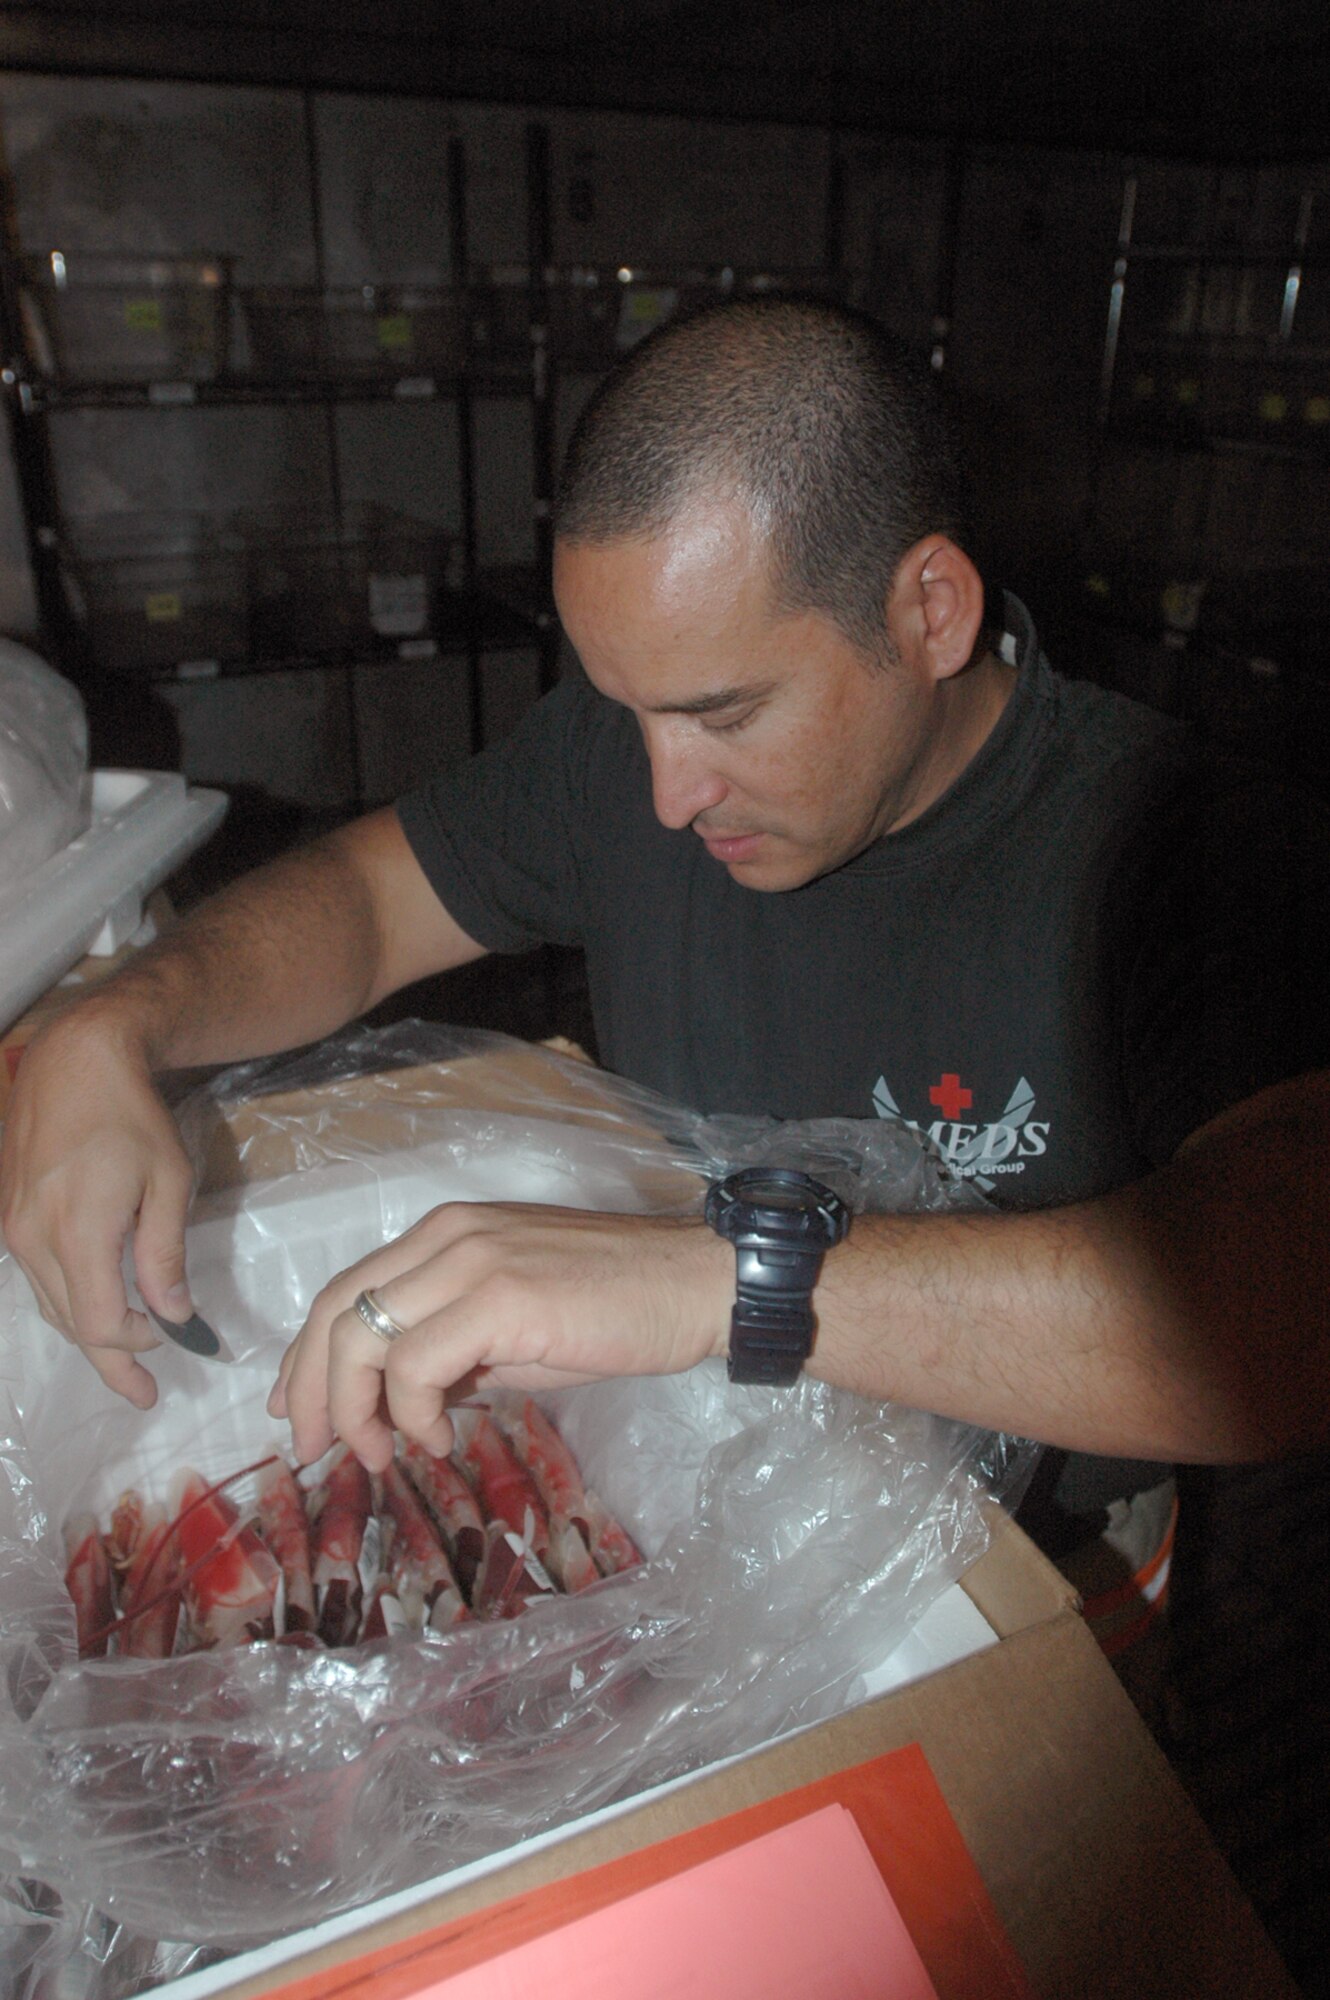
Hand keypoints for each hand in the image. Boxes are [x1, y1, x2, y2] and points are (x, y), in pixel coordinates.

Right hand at [0, 1010, 194, 1407]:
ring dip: (87, 1334)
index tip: (176, 1343)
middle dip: (110, 1360)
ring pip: (50, 1304)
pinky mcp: (10, 1214)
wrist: (76, 1060)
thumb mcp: (168, 1181)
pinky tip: (95, 1306)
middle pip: (69, 1323)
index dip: (136, 1346)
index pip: (98, 1322)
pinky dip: (69, 1300)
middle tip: (144, 1393)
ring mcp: (14, 1227)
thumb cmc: (132, 1116)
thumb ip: (164, 1254)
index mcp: (76, 1233)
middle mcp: (33, 1238)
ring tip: (124, 1360)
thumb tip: (173, 1317)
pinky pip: (39, 1276)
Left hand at [268, 1202, 731, 1471]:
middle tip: (317, 1452)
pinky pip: (413, 1365)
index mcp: (445, 1235)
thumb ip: (455, 1351)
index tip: (301, 1414)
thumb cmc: (618, 1306)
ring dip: (355, 1410)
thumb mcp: (516, 1328)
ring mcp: (469, 1261)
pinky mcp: (498, 1297)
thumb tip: (404, 1403)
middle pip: (336, 1312)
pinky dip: (408, 1413)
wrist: (694, 1285)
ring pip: (361, 1338)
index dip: (306, 1358)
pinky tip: (439, 1438)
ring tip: (382, 1454)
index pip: (345, 1291)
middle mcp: (445, 1236)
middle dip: (310, 1392)